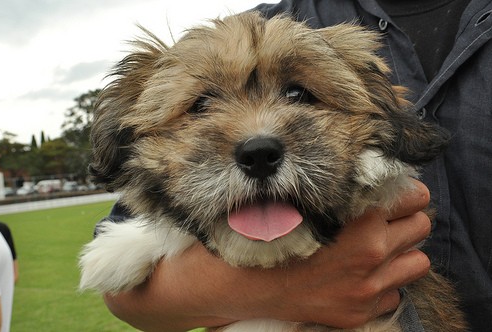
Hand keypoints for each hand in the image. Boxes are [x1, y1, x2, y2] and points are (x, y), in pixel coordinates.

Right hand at [104, 179, 430, 330]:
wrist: (234, 283)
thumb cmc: (259, 233)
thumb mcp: (293, 196)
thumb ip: (335, 182)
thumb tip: (366, 164)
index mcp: (356, 221)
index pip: (411, 195)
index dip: (403, 188)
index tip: (391, 188)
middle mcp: (369, 255)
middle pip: (421, 225)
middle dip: (406, 216)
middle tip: (384, 213)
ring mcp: (365, 288)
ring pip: (417, 261)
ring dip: (402, 249)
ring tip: (377, 243)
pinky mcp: (357, 312)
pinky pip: (395, 294)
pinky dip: (384, 282)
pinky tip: (360, 273)